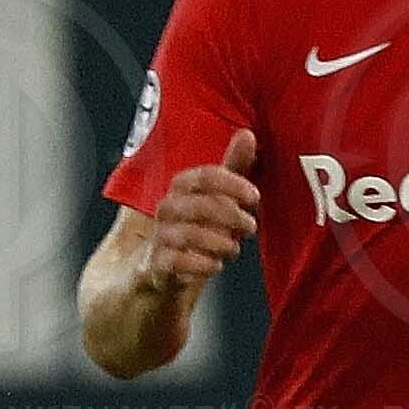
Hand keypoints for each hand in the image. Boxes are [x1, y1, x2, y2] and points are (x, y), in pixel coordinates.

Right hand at [140, 128, 259, 289]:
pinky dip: (200, 264)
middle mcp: (167, 210)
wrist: (154, 275)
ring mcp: (158, 239)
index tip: (254, 197)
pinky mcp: (155, 266)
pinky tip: (215, 265)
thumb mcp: (216, 200)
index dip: (232, 183)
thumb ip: (232, 170)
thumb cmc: (193, 231)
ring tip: (233, 249)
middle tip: (250, 227)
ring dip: (220, 242)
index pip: (203, 176)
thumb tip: (247, 134)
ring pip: (187, 234)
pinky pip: (173, 262)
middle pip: (197, 205)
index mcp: (182, 190)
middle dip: (230, 216)